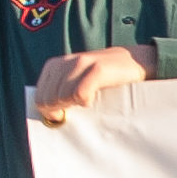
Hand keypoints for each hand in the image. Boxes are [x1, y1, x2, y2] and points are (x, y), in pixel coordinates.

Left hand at [34, 45, 154, 124]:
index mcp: (55, 65)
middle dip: (59, 110)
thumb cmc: (106, 78)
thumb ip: (62, 90)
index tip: (62, 115)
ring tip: (85, 104)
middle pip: (48, 99)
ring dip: (72, 106)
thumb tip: (48, 113)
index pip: (39, 95)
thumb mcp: (79, 79)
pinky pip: (79, 93)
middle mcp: (65, 62)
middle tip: (75, 112)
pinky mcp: (97, 69)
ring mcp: (81, 63)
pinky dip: (85, 101)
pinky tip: (92, 100)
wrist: (137, 61)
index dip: (48, 110)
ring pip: (61, 96)